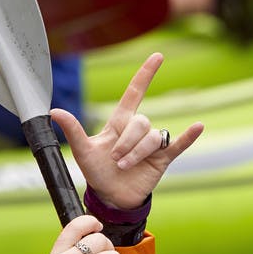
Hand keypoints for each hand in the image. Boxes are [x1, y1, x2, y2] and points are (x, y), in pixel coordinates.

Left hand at [51, 53, 202, 209]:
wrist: (111, 197)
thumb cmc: (97, 172)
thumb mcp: (83, 151)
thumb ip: (73, 130)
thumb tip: (54, 111)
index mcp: (119, 123)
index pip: (134, 93)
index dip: (145, 75)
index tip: (157, 56)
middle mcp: (137, 130)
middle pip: (141, 122)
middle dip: (126, 141)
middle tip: (115, 159)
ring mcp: (151, 145)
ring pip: (152, 137)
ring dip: (137, 152)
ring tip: (124, 166)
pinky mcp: (162, 159)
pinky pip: (178, 144)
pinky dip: (188, 136)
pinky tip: (198, 126)